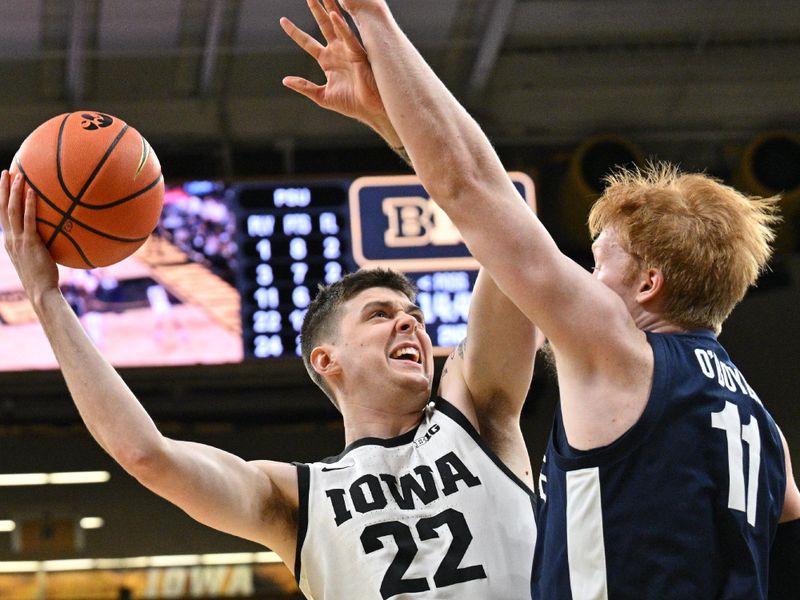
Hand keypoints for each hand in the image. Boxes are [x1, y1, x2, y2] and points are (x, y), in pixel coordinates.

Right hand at [0, 170, 59, 304]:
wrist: (41, 292)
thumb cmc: (43, 278)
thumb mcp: (37, 259)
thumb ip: (40, 247)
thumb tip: (56, 237)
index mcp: (10, 242)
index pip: (4, 217)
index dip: (3, 200)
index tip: (4, 186)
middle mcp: (10, 239)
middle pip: (3, 209)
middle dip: (2, 189)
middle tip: (5, 172)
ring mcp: (18, 241)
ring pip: (12, 210)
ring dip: (13, 191)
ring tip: (18, 175)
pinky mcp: (30, 243)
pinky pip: (29, 220)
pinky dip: (29, 205)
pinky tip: (32, 192)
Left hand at [281, 0, 400, 146]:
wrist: (370, 110)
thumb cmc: (351, 104)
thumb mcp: (322, 96)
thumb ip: (304, 87)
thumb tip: (285, 80)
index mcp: (327, 61)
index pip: (307, 42)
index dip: (295, 31)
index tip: (282, 20)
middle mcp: (337, 51)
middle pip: (323, 25)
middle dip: (316, 10)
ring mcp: (347, 50)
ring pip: (336, 25)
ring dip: (329, 9)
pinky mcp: (358, 54)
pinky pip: (349, 38)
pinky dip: (341, 27)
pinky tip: (334, 16)